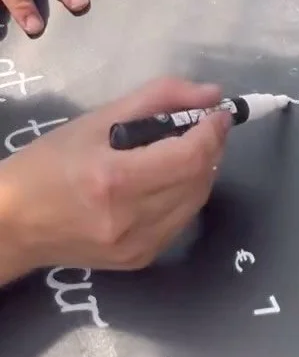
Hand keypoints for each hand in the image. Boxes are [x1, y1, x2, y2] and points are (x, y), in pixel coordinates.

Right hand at [0, 77, 231, 283]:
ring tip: (188, 146)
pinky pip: (181, 221)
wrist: (14, 224)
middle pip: (198, 180)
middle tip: (205, 124)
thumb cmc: (49, 163)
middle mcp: (130, 221)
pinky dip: (186, 194)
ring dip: (203, 170)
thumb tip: (212, 95)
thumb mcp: (97, 119)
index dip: (212, 131)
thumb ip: (158, 98)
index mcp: (115, 181)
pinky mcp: (140, 261)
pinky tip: (170, 177)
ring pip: (196, 202)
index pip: (188, 157)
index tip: (220, 111)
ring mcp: (137, 248)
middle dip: (212, 147)